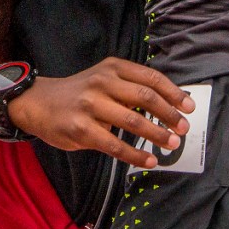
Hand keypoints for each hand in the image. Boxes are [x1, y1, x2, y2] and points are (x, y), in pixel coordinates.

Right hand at [7, 58, 196, 168]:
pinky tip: (149, 160)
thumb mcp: (104, 78)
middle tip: (184, 128)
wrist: (39, 102)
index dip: (173, 93)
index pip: (151, 78)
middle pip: (146, 97)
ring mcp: (91, 105)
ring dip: (157, 134)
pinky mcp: (81, 129)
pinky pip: (115, 145)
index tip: (189, 107)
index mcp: (113, 67)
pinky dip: (136, 154)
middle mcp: (103, 82)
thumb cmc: (80, 93)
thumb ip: (131, 87)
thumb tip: (170, 104)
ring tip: (173, 144)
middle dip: (169, 114)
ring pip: (133, 120)